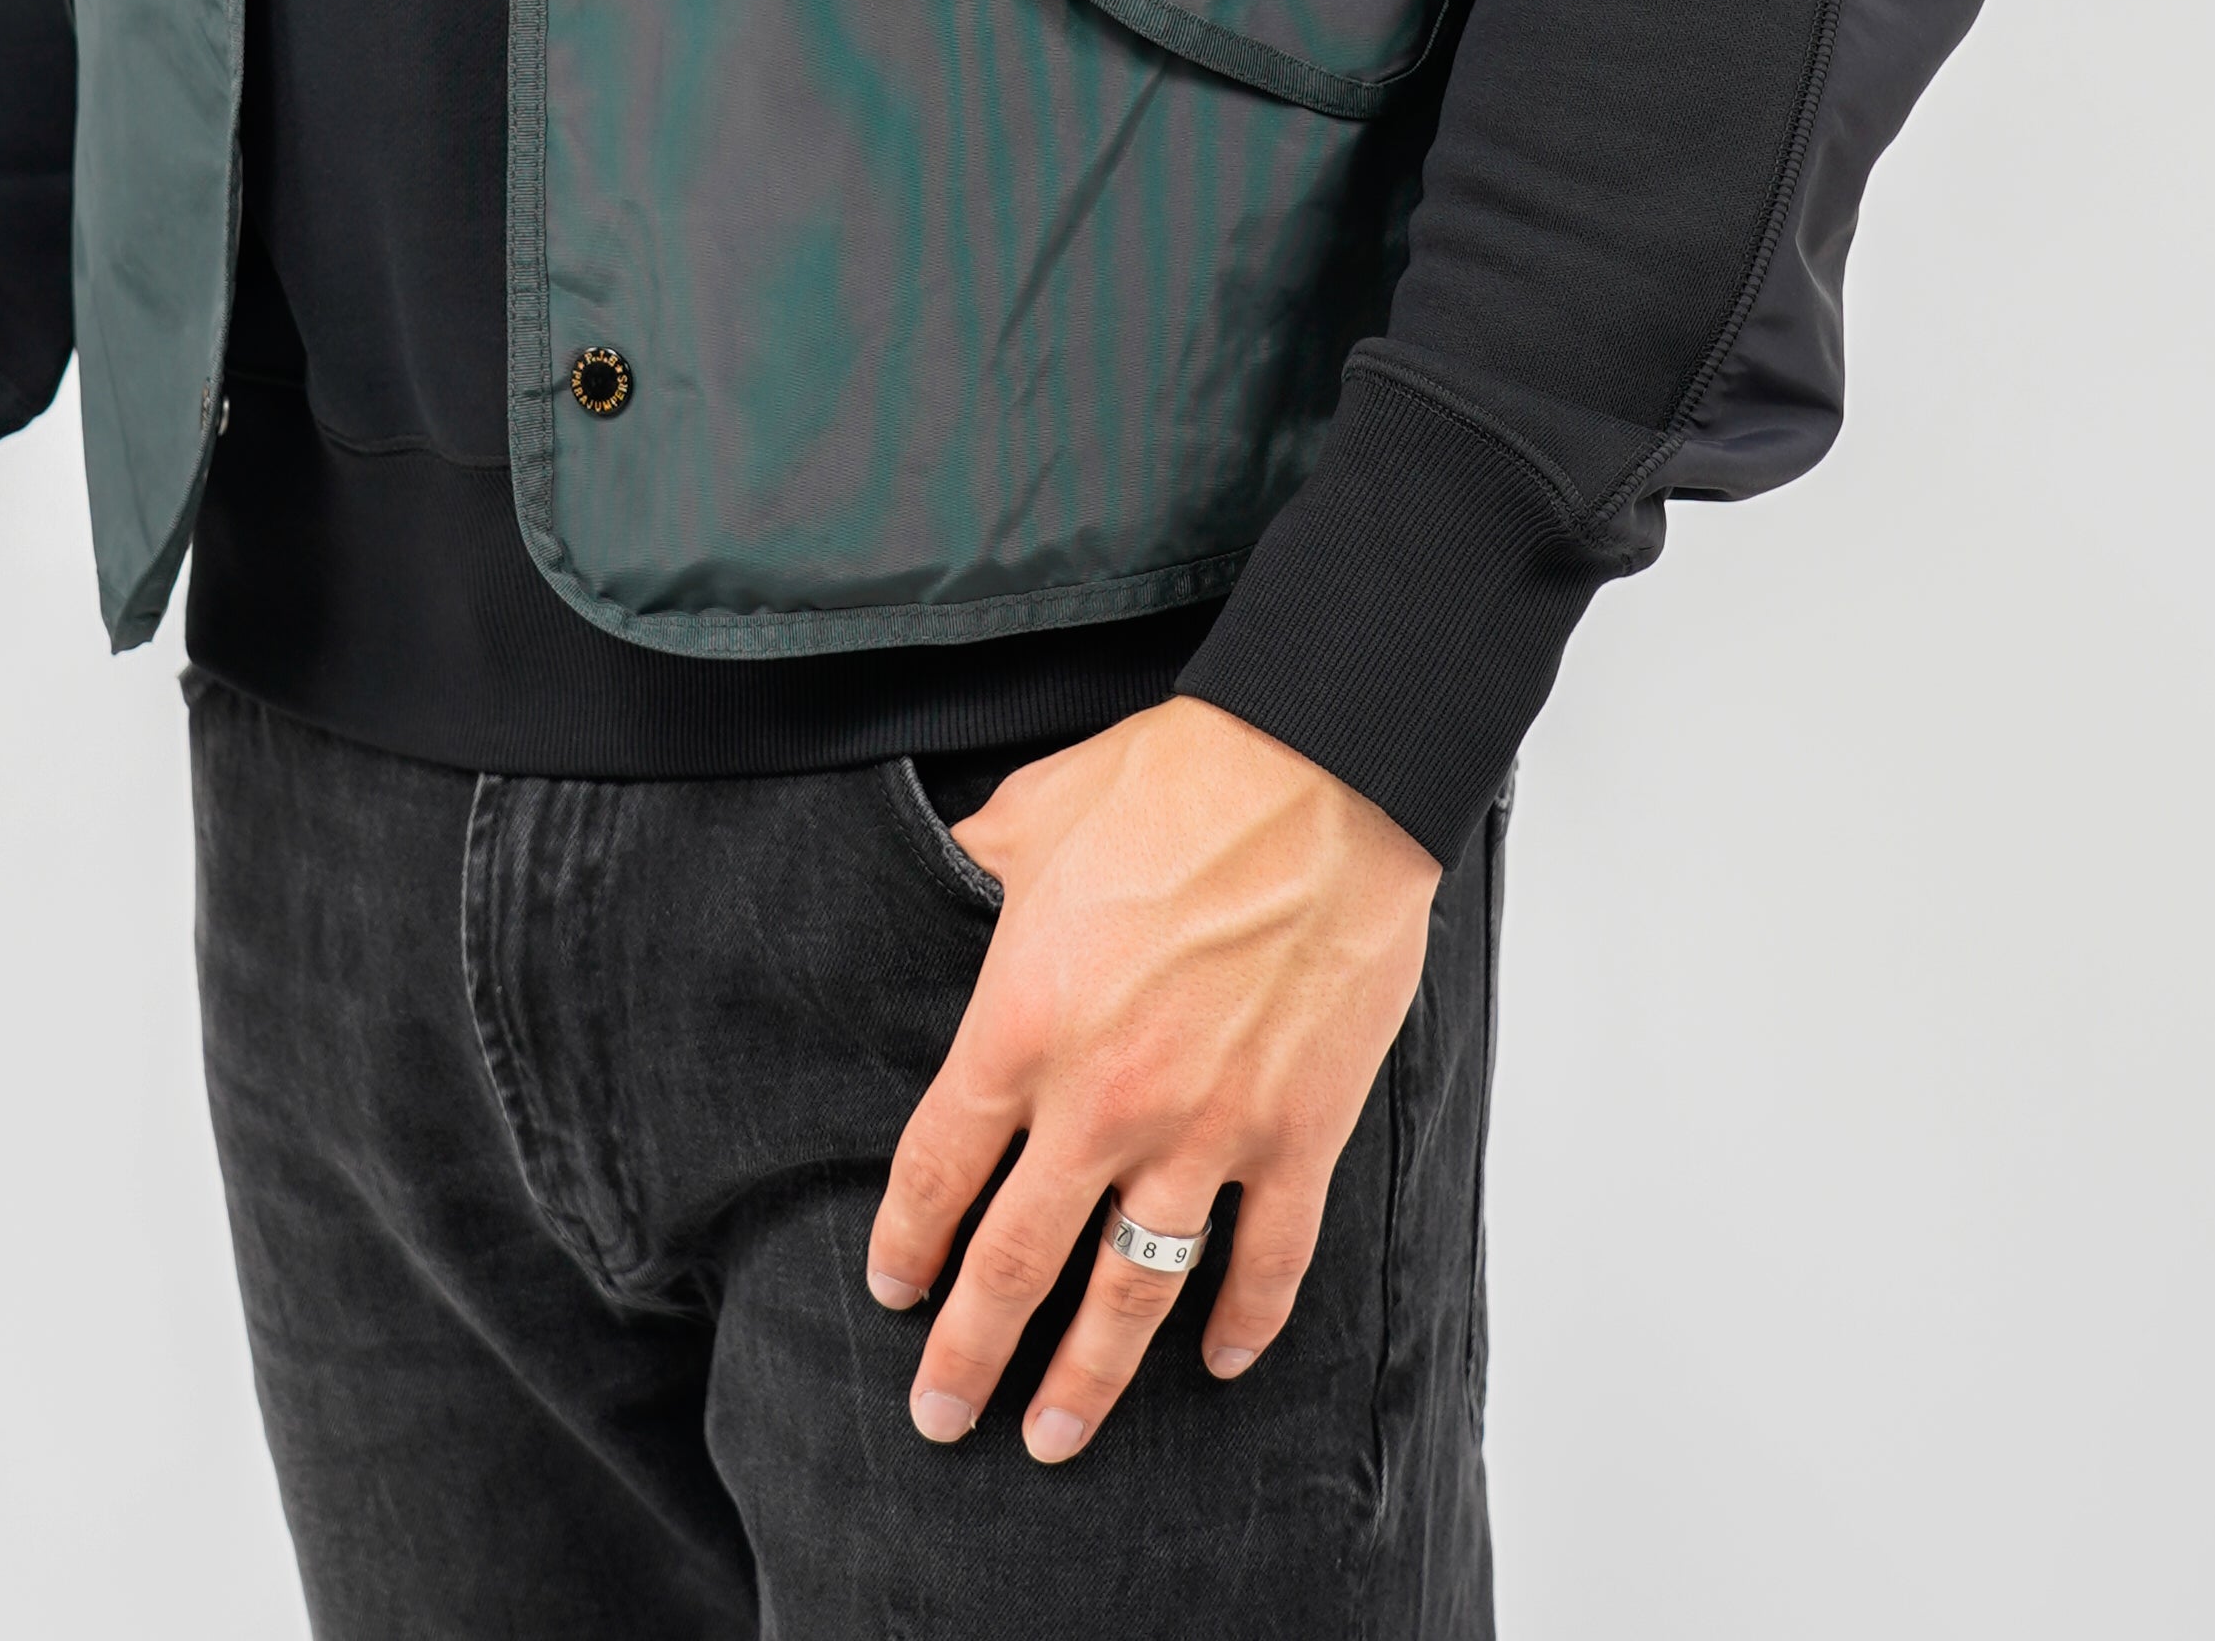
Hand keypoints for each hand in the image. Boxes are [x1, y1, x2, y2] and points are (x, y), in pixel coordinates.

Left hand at [866, 691, 1437, 1463]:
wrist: (1319, 775)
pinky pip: (1267, 1262)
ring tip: (1054, 1438)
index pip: (937, 1172)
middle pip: (1014, 1264)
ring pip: (1131, 1295)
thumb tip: (945, 862)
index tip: (895, 1293)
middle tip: (941, 1418)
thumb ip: (976, 862)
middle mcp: (1100, 1103)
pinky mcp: (1296, 1135)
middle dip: (969, 1354)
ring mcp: (1204, 1132)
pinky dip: (1243, 1322)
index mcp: (1019, 1027)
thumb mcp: (1035, 814)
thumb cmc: (1175, 782)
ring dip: (1089, 1377)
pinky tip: (1218, 1361)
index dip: (908, 1244)